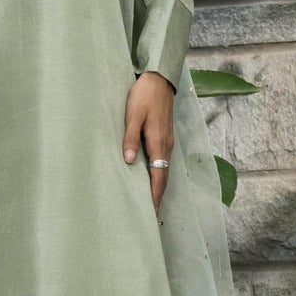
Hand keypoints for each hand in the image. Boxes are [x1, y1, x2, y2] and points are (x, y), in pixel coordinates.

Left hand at [123, 70, 174, 211]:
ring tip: (148, 202)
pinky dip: (158, 175)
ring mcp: (166, 142)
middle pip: (162, 178)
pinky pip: (162, 162)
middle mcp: (166, 146)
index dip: (154, 196)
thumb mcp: (133, 116)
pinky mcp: (163, 136)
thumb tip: (129, 161)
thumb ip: (130, 138)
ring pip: (163, 171)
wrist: (159, 79)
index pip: (158, 178)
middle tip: (149, 215)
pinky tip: (150, 178)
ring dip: (157, 187)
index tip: (150, 213)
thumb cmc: (144, 96)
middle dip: (157, 197)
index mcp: (158, 144)